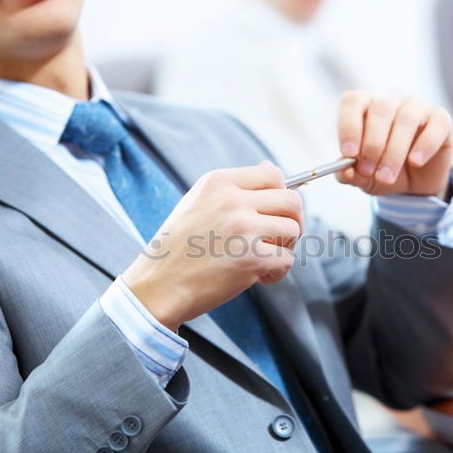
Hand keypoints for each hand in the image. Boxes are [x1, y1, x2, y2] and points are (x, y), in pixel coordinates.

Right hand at [122, 162, 302, 329]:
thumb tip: (270, 167)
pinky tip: (259, 277)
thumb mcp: (199, 203)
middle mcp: (233, 200)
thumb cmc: (179, 248)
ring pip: (294, 230)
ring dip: (285, 248)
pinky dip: (277, 272)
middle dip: (292, 221)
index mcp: (219, 182)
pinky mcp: (251, 258)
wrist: (158, 285)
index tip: (273, 213)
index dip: (281, 195)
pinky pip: (287, 260)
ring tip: (264, 259)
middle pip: (292, 200)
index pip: (273, 174)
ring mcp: (244, 228)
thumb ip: (235, 187)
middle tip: (277, 239)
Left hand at [335, 91, 452, 197]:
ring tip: (387, 176)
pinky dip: (425, 145)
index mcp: (364, 108)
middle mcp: (389, 101)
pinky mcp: (441, 120)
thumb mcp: (361, 177)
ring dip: (394, 151)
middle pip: (380, 110)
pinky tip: (415, 162)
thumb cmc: (381, 170)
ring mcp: (416, 106)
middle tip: (369, 171)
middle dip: (372, 145)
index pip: (352, 102)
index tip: (349, 152)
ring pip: (406, 118)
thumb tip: (345, 170)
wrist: (413, 185)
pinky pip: (436, 125)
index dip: (349, 126)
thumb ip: (349, 173)